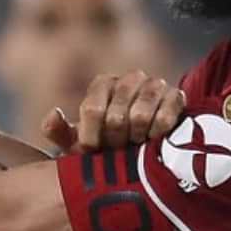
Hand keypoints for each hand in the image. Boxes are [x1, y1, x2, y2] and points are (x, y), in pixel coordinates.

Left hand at [43, 71, 186, 151]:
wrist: (144, 149)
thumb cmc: (106, 145)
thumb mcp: (77, 143)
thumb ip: (58, 131)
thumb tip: (54, 115)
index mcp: (102, 84)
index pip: (92, 110)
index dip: (92, 138)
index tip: (95, 152)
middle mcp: (129, 78)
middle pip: (116, 116)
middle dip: (114, 142)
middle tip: (117, 152)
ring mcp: (155, 84)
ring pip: (140, 116)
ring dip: (135, 139)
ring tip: (135, 148)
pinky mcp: (177, 96)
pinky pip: (166, 116)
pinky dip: (157, 134)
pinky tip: (153, 141)